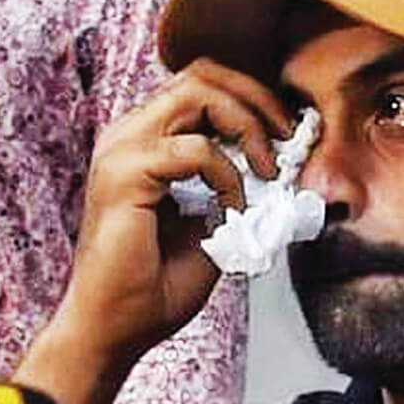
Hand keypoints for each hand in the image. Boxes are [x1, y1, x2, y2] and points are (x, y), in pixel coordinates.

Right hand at [48, 58, 292, 370]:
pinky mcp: (125, 173)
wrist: (115, 329)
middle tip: (288, 137)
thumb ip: (238, 189)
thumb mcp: (214, 227)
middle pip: (202, 74)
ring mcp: (122, 149)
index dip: (250, 100)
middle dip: (257, 99)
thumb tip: (284, 169)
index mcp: (144, 141)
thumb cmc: (154, 287)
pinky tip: (232, 209)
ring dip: (248, 126)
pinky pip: (197, 149)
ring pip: (198, 93)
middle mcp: (128, 134)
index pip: (200, 86)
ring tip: (268, 170)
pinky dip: (228, 176)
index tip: (286, 137)